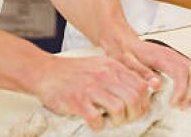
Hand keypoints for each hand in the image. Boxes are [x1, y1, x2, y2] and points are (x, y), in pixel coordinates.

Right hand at [33, 55, 151, 130]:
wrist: (46, 72)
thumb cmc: (74, 71)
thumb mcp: (101, 64)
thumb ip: (119, 74)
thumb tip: (140, 87)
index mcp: (113, 67)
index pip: (141, 85)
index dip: (144, 102)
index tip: (138, 110)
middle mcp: (104, 76)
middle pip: (134, 98)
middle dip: (134, 114)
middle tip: (126, 119)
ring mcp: (91, 88)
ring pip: (119, 109)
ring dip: (118, 120)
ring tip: (111, 121)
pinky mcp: (77, 101)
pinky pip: (96, 118)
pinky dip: (99, 125)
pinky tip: (95, 123)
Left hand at [114, 38, 190, 108]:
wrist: (126, 44)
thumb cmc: (127, 54)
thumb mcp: (129, 63)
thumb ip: (142, 73)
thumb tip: (157, 84)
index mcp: (161, 56)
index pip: (180, 71)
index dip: (181, 89)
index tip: (174, 103)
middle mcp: (172, 55)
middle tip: (182, 105)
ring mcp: (176, 57)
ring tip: (184, 104)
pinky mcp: (177, 62)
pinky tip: (185, 97)